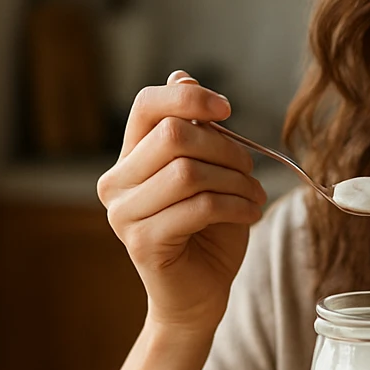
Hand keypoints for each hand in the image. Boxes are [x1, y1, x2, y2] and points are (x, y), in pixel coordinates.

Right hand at [98, 71, 267, 333]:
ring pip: (189, 172)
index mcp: (129, 158)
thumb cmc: (207, 232)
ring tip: (253, 196)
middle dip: (226, 148)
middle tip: (250, 171)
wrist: (198, 295)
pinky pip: (199, 207)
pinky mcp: (144, 243)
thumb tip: (182, 74)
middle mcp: (116, 183)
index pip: (147, 104)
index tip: (226, 110)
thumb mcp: (208, 172)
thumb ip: (195, 131)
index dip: (189, 97)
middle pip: (174, 135)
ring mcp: (124, 215)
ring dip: (235, 181)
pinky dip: (236, 206)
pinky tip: (249, 215)